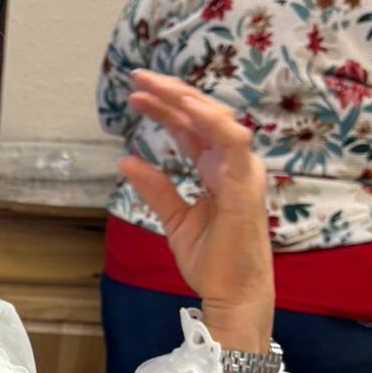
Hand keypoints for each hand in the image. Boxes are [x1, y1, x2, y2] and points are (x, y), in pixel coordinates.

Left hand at [119, 71, 273, 351]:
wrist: (231, 295)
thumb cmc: (212, 261)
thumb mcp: (174, 218)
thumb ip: (155, 188)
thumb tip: (126, 160)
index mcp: (217, 170)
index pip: (189, 128)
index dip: (164, 108)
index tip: (134, 95)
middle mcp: (232, 164)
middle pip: (201, 116)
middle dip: (170, 93)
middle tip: (137, 77)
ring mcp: (242, 172)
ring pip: (217, 120)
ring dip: (185, 99)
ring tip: (153, 85)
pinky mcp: (245, 185)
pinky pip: (233, 143)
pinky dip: (212, 122)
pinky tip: (186, 107)